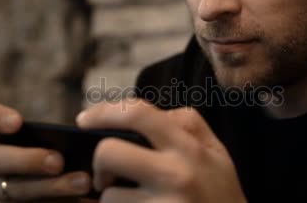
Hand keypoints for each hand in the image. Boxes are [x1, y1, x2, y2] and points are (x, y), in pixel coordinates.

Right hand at [0, 101, 93, 201]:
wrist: (69, 192)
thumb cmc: (69, 157)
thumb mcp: (67, 142)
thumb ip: (67, 135)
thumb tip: (87, 126)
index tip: (18, 122)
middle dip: (27, 160)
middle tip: (59, 161)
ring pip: (12, 190)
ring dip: (50, 187)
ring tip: (82, 182)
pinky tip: (80, 200)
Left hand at [76, 98, 247, 202]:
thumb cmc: (222, 193)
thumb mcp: (216, 152)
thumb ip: (186, 124)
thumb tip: (141, 114)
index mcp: (188, 147)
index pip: (138, 113)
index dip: (103, 111)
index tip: (85, 119)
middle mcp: (175, 175)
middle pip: (108, 152)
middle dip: (99, 163)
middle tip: (106, 175)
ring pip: (108, 197)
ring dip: (112, 200)